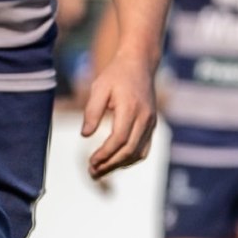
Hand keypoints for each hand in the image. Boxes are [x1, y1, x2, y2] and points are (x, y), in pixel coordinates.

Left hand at [82, 53, 158, 180]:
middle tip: (92, 173)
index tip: (90, 161)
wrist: (139, 64)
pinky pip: (144, 148)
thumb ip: (92, 111)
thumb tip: (85, 135)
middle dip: (110, 164)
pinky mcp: (152, 125)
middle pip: (130, 150)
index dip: (105, 154)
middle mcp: (145, 118)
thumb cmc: (115, 75)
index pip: (120, 139)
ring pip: (138, 152)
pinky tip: (115, 162)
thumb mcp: (99, 87)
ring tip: (99, 171)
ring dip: (119, 165)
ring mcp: (151, 122)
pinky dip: (130, 159)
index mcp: (131, 108)